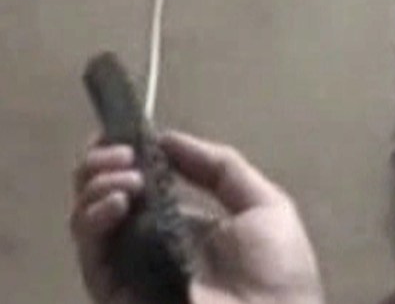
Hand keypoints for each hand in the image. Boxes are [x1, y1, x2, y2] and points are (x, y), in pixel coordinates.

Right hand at [70, 131, 324, 303]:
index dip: (125, 157)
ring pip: (88, 223)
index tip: (127, 134)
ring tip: (128, 179)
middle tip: (120, 152)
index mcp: (184, 225)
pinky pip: (91, 257)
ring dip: (98, 187)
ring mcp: (131, 270)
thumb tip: (168, 139)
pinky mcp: (117, 294)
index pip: (138, 185)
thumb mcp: (265, 205)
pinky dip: (94, 221)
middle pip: (104, 198)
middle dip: (102, 165)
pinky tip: (119, 202)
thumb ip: (221, 168)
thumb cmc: (279, 270)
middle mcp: (150, 244)